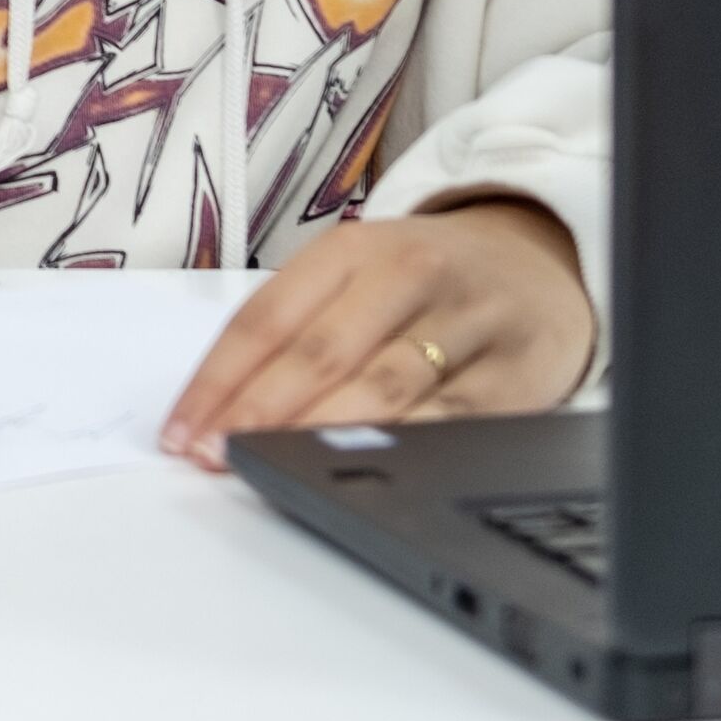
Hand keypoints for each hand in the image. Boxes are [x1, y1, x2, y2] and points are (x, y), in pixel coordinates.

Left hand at [161, 198, 593, 467]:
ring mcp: (465, 323)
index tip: (181, 432)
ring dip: (317, 433)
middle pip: (320, 352)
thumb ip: (295, 329)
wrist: (539, 263)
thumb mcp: (356, 276)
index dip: (217, 381)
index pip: (266, 319)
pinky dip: (398, 448)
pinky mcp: (514, 375)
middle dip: (257, 411)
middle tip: (214, 455)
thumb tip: (218, 406)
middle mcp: (409, 276)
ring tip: (269, 466)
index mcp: (352, 249)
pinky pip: (448, 420)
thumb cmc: (422, 280)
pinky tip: (359, 471)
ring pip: (384, 386)